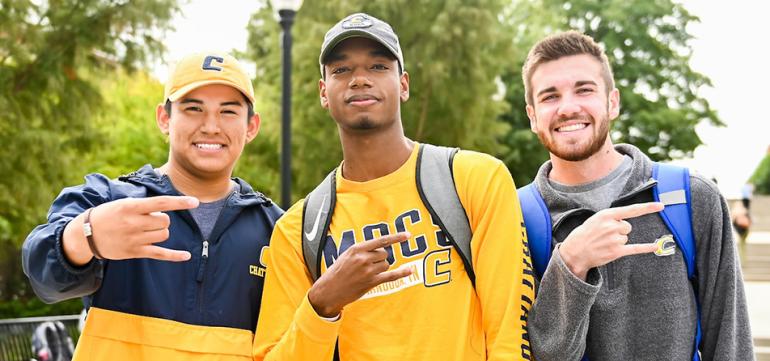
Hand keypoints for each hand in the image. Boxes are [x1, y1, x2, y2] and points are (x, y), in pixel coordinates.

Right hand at [63, 196, 198, 264]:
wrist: (85, 234)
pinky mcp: (135, 252)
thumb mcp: (123, 204)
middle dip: (163, 219)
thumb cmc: (108, 215)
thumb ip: (144, 205)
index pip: (161, 203)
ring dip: (161, 231)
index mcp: (131, 207)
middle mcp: (133, 223)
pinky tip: (187, 256)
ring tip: (147, 230)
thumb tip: (166, 207)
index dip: (179, 202)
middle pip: (165, 221)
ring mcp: (134, 239)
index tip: (195, 202)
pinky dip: (175, 256)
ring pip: (164, 235)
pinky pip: (160, 254)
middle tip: (149, 220)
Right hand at [308, 232, 412, 317]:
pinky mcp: (371, 282)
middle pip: (384, 254)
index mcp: (357, 249)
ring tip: (366, 274)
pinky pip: (391, 276)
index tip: (408, 235)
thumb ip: (363, 250)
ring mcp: (368, 271)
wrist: (328, 291)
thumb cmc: (337, 272)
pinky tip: (411, 270)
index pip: (381, 241)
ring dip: (381, 268)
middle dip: (380, 259)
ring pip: (386, 265)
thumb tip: (382, 248)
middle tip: (367, 266)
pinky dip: (402, 273)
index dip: (396, 238)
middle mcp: (363, 258)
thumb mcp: (346, 255)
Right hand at [559, 202, 663, 279]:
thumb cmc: (584, 234)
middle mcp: (612, 226)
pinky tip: (655, 247)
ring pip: (626, 238)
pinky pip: (635, 248)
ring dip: (617, 241)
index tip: (661, 206)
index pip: (631, 210)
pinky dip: (646, 248)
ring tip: (604, 243)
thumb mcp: (595, 219)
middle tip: (604, 236)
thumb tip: (625, 222)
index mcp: (606, 215)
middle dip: (619, 231)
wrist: (575, 252)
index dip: (647, 208)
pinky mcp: (617, 252)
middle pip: (627, 227)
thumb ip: (611, 218)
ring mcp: (615, 239)